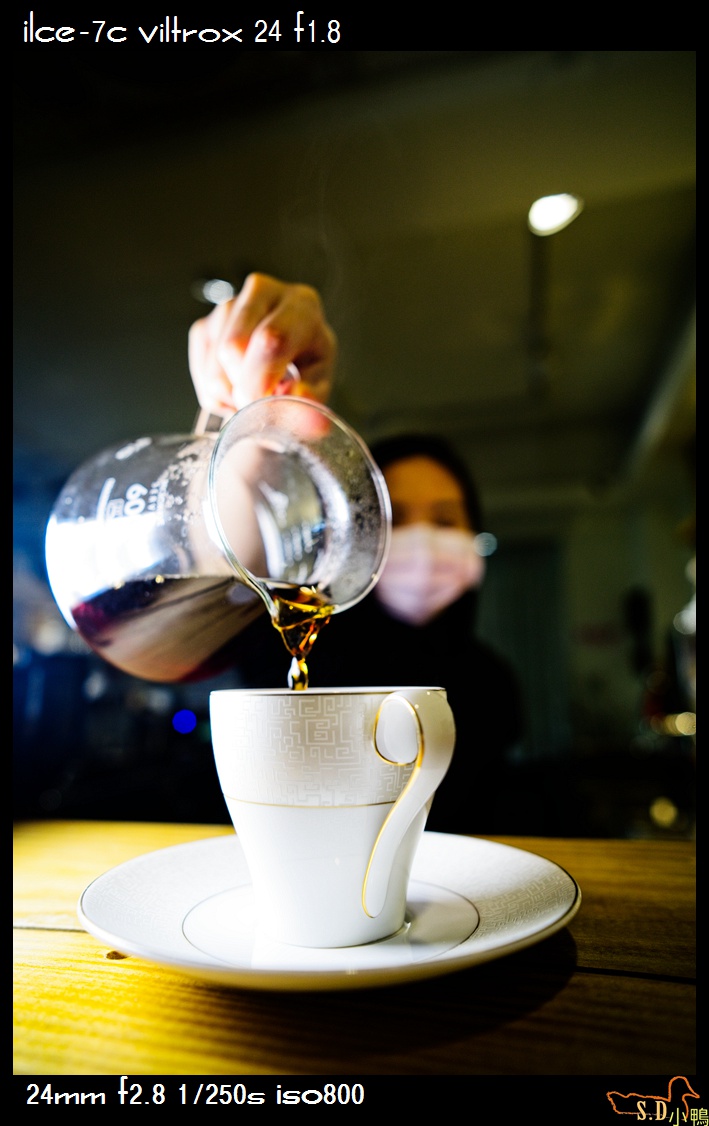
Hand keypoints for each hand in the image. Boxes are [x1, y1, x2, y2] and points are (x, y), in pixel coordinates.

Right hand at [188, 272, 336, 417]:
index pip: (272, 338)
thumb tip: (307, 413)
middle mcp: (261, 294)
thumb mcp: (319, 382)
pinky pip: (202, 375)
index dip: (261, 377)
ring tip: (254, 392)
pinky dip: (217, 395)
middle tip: (260, 402)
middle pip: (233, 347)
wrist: (290, 350)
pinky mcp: (204, 326)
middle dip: (243, 388)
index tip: (261, 403)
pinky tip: (238, 388)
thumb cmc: (306, 362)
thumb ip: (313, 400)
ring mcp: (227, 307)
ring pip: (214, 367)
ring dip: (231, 395)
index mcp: (300, 304)